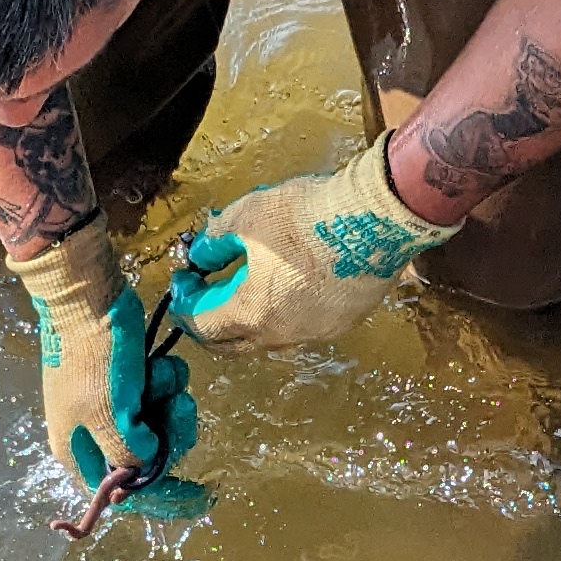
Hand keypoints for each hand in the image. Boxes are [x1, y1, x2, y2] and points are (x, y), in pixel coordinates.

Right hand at [14, 218, 212, 523]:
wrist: (87, 296)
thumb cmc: (93, 355)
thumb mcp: (109, 413)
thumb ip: (129, 451)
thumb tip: (147, 466)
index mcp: (79, 452)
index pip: (123, 495)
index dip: (163, 500)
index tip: (200, 496)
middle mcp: (96, 437)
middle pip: (149, 463)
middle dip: (171, 436)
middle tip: (178, 409)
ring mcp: (115, 409)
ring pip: (161, 428)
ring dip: (171, 403)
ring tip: (163, 377)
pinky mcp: (132, 385)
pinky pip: (162, 398)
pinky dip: (168, 383)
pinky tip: (159, 365)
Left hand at [165, 135, 457, 351]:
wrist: (374, 219)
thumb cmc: (308, 216)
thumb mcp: (246, 216)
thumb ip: (215, 240)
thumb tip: (202, 254)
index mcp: (250, 313)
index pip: (201, 325)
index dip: (185, 302)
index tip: (186, 279)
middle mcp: (281, 334)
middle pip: (232, 344)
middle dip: (211, 323)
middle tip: (205, 295)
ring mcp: (315, 333)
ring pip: (270, 337)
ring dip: (250, 318)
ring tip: (248, 283)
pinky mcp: (343, 322)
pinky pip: (303, 327)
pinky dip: (286, 311)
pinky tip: (290, 283)